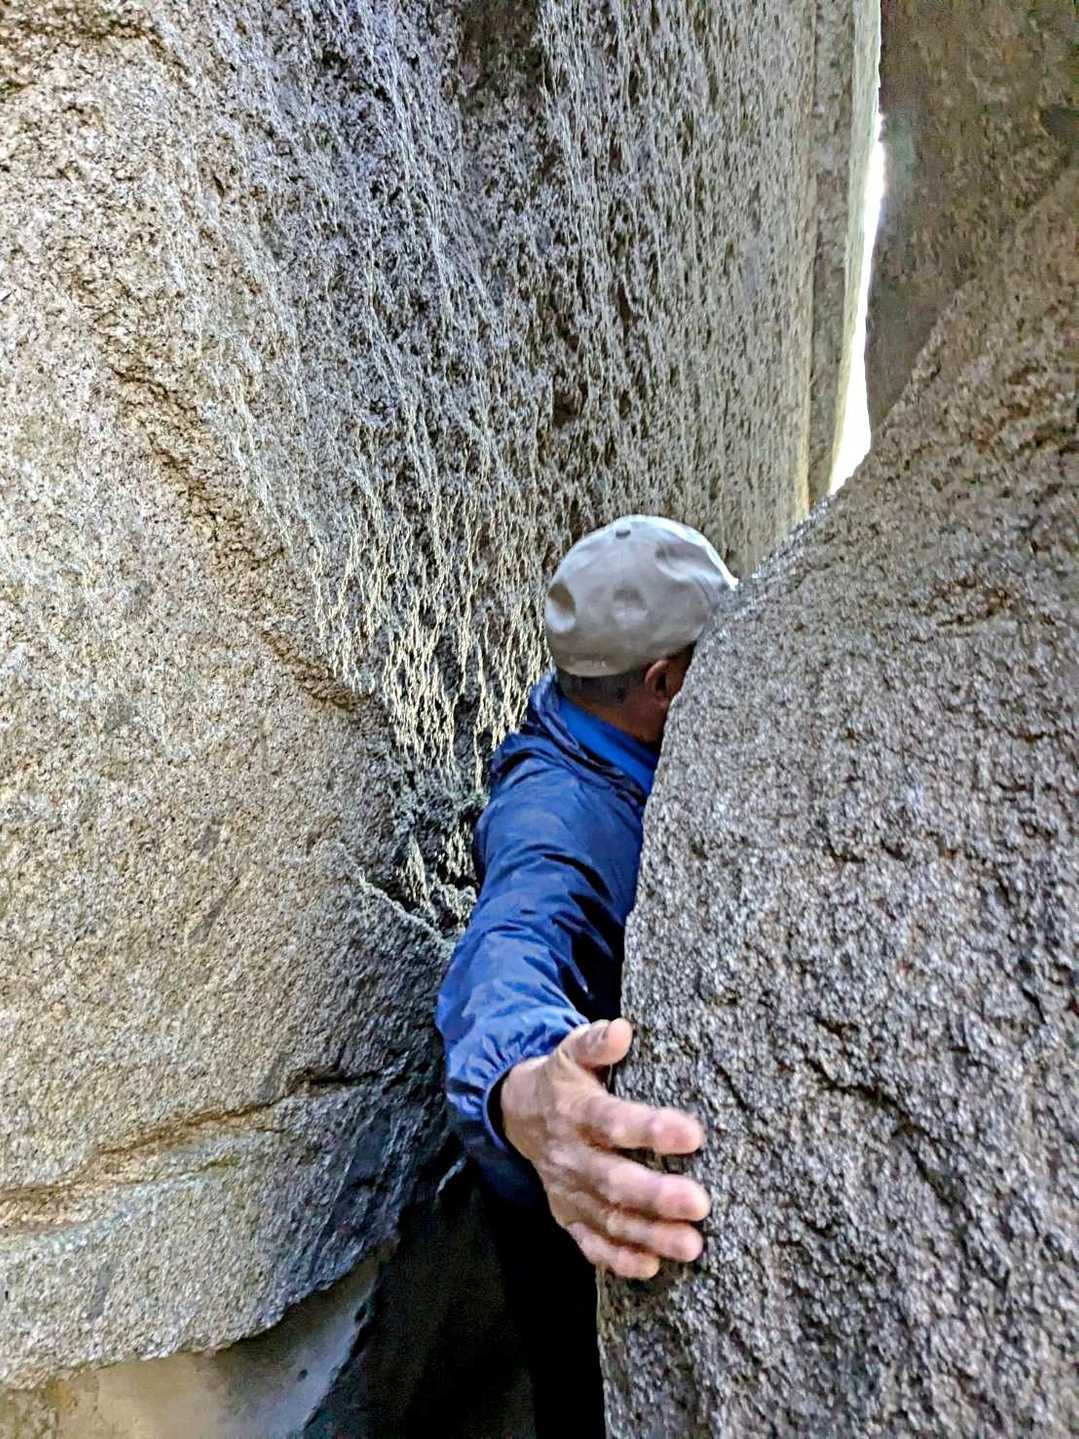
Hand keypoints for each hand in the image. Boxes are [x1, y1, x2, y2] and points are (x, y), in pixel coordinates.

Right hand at [500, 1017, 708, 1278]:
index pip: (613, 1121)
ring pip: (608, 1218)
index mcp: (575, 1110)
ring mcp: (567, 1190)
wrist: (519, 1113)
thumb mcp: (573, 1051)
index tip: (693, 1135)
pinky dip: (617, 1259)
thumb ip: (596, 1042)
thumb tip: (622, 1029)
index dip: (650, 1129)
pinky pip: (590, 1243)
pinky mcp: (568, 1215)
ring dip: (648, 1234)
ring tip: (691, 1244)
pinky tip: (650, 1266)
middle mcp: (570, 1154)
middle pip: (613, 1179)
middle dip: (656, 1195)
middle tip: (699, 1204)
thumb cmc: (564, 1079)